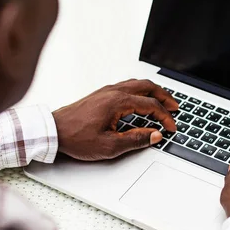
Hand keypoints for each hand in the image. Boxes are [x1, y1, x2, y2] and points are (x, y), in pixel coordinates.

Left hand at [52, 79, 177, 160]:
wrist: (53, 131)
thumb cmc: (76, 138)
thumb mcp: (109, 146)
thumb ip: (135, 140)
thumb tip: (154, 135)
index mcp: (118, 102)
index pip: (151, 106)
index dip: (165, 117)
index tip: (170, 127)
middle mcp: (114, 92)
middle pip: (148, 87)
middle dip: (165, 97)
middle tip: (175, 107)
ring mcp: (107, 91)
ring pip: (137, 84)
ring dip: (153, 91)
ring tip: (162, 101)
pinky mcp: (101, 93)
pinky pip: (127, 85)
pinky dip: (141, 90)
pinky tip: (141, 99)